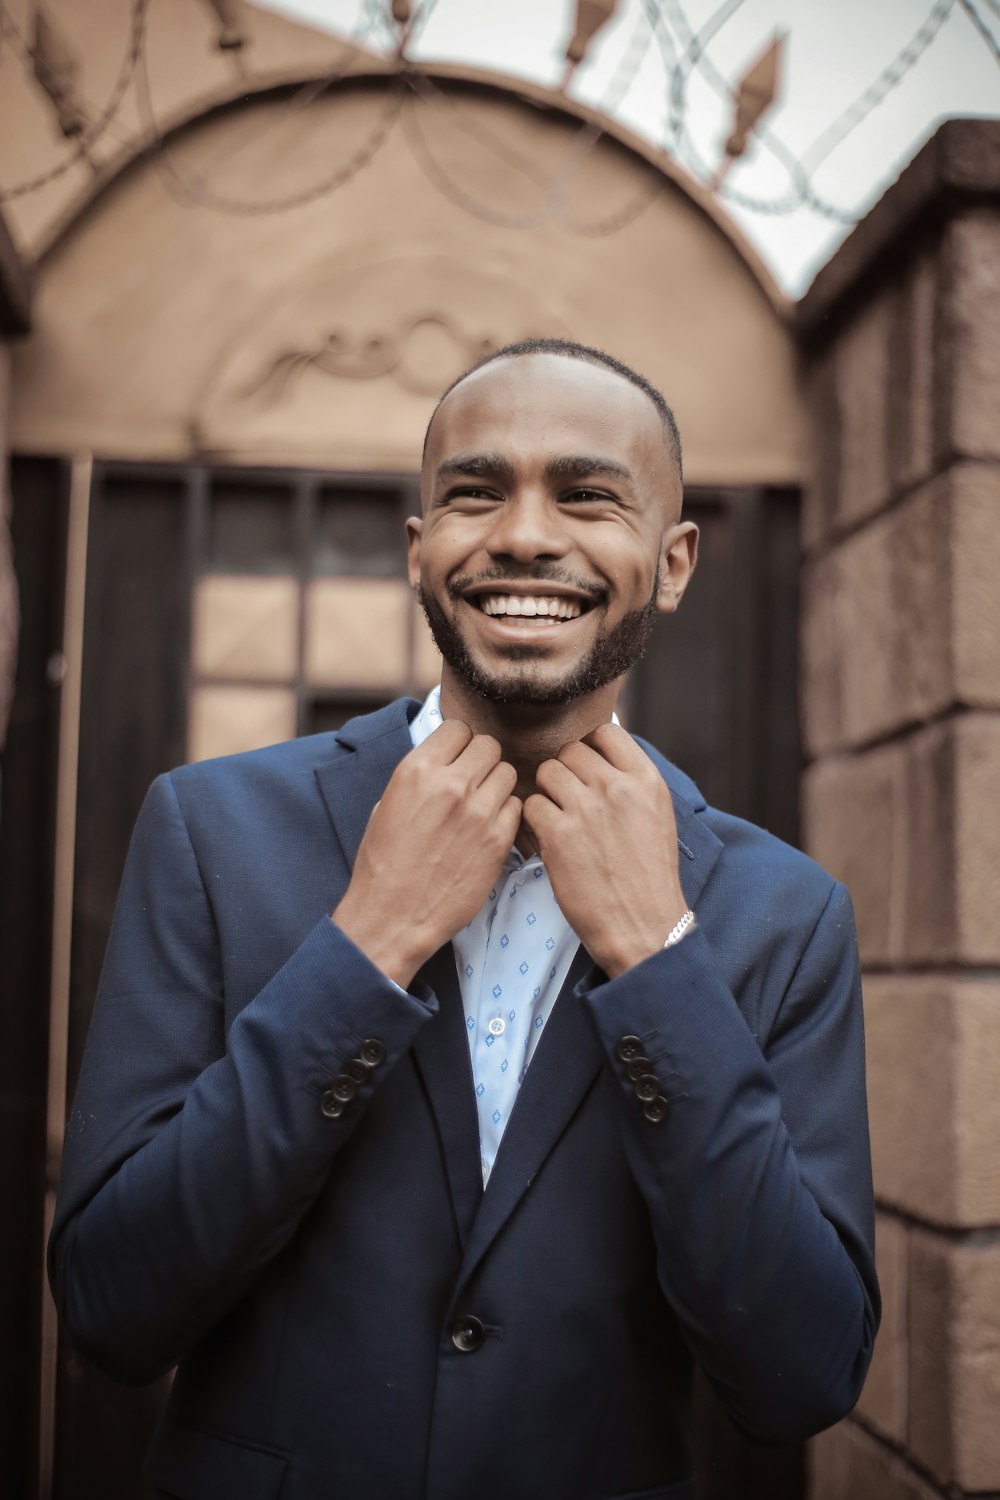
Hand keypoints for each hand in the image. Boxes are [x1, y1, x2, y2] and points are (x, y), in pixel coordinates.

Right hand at [333, 720, 520, 987]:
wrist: (393, 916)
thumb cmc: (384, 863)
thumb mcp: (388, 803)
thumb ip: (422, 776)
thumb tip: (445, 758)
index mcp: (417, 770)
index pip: (458, 729)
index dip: (459, 743)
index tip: (456, 758)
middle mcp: (451, 784)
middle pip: (489, 745)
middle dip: (482, 760)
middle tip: (472, 781)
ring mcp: (479, 812)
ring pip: (507, 773)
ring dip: (496, 785)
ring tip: (480, 806)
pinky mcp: (499, 839)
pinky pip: (516, 807)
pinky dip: (506, 813)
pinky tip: (487, 829)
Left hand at [522, 724, 688, 977]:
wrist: (643, 924)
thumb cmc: (648, 877)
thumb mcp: (656, 816)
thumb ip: (630, 784)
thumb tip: (600, 758)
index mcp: (646, 780)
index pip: (606, 734)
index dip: (591, 748)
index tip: (586, 769)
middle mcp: (616, 787)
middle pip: (571, 751)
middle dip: (565, 773)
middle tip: (568, 800)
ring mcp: (585, 809)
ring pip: (547, 772)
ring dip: (547, 793)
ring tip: (558, 818)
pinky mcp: (558, 834)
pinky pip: (530, 805)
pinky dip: (534, 819)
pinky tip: (547, 837)